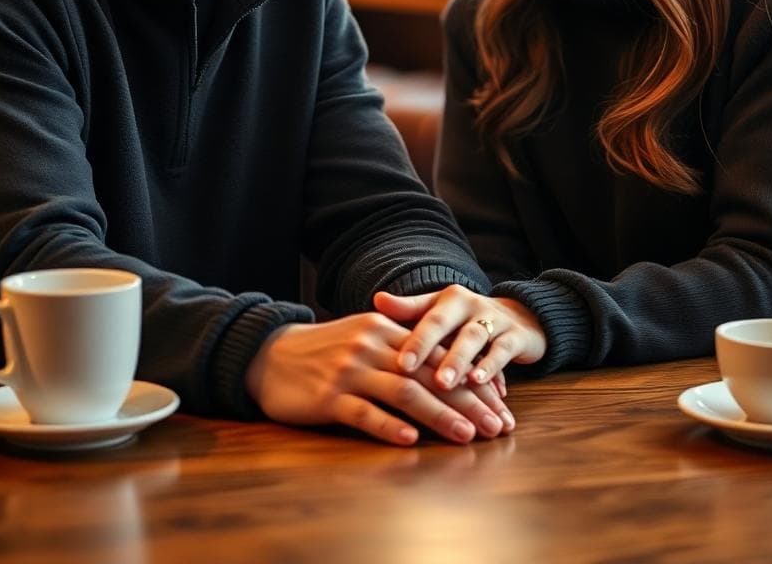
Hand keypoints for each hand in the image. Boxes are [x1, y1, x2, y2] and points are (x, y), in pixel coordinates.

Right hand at [244, 312, 515, 446]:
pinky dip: (388, 426)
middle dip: (469, 401)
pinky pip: (363, 412)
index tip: (501, 402)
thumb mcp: (365, 336)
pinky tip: (409, 439)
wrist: (270, 354)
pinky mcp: (328, 397)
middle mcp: (372, 346)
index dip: (473, 379)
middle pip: (431, 375)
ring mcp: (350, 371)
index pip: (440, 355)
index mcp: (386, 330)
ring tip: (468, 435)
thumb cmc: (324, 350)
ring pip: (404, 393)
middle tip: (497, 425)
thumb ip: (403, 347)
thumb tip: (448, 368)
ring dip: (440, 416)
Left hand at [374, 286, 545, 388]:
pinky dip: (493, 368)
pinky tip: (483, 386)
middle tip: (422, 378)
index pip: (429, 319)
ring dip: (462, 362)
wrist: (519, 316)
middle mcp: (472, 305)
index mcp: (449, 299)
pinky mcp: (517, 336)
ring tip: (448, 384)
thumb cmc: (465, 321)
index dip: (416, 342)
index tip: (401, 365)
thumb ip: (409, 309)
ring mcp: (496, 319)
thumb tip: (377, 299)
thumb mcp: (440, 311)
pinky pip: (504, 350)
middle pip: (452, 327)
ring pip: (477, 338)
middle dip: (435, 353)